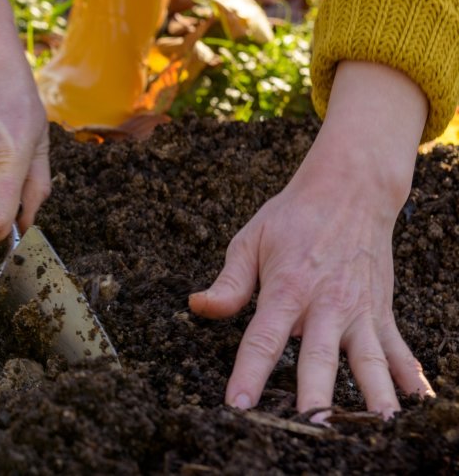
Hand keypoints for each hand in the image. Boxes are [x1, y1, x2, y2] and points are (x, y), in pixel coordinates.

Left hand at [190, 61, 434, 417]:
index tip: (239, 406)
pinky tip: (420, 404)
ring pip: (367, 361)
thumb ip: (228, 283)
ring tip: (379, 426)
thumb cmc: (293, 218)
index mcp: (287, 290)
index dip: (249, 374)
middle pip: (319, 359)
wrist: (351, 190)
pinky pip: (397, 349)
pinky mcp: (382, 312)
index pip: (263, 340)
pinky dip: (409, 376)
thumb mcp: (250, 242)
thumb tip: (197, 306)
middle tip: (311, 427)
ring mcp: (359, 311)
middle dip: (316, 396)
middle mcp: (326, 305)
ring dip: (374, 395)